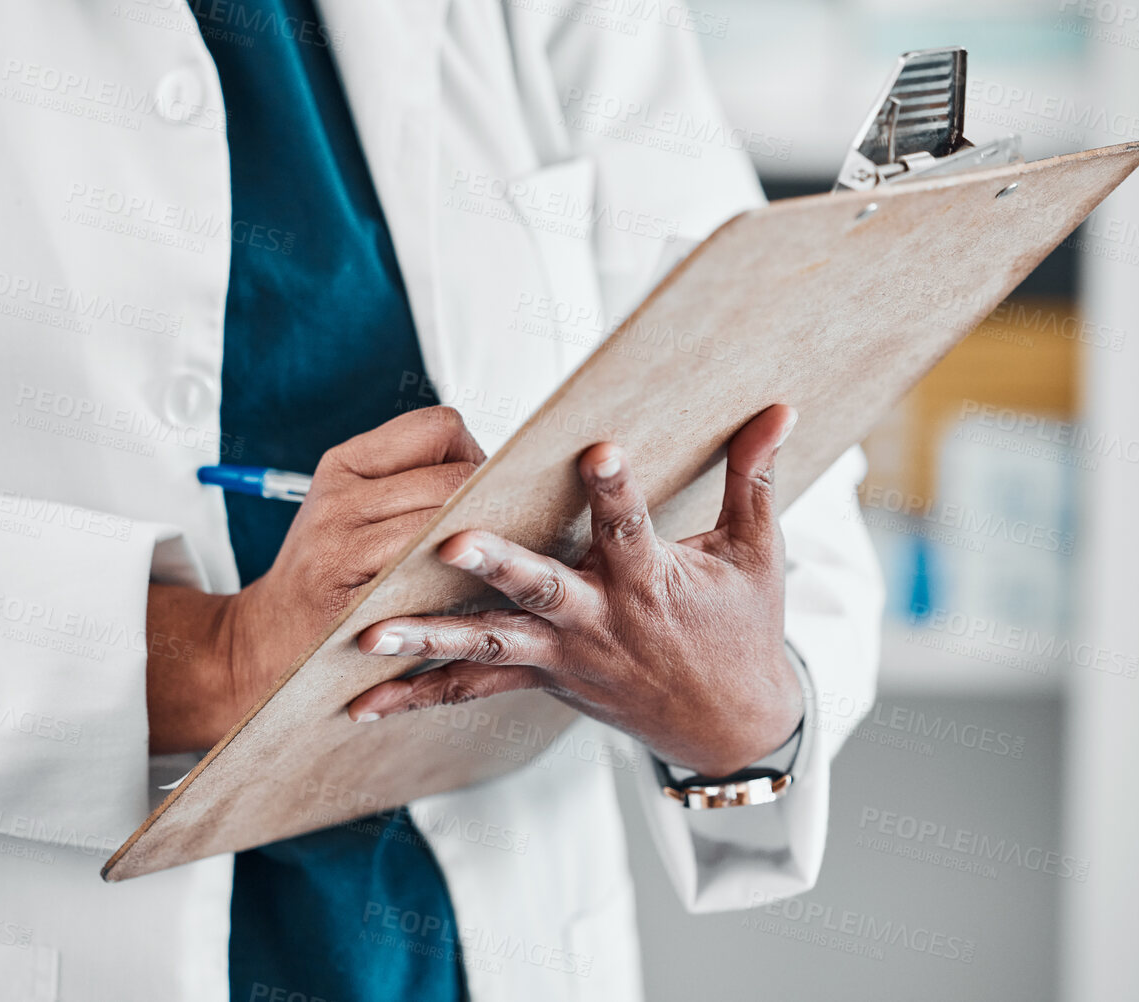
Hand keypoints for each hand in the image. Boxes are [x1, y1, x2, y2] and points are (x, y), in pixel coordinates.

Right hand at [146, 407, 484, 753]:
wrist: (270, 644)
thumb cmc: (330, 574)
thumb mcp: (352, 508)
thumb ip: (412, 480)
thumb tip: (501, 471)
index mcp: (344, 465)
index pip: (438, 428)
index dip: (473, 455)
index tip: (479, 491)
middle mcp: (339, 501)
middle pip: (455, 479)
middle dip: (492, 505)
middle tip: (504, 535)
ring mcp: (341, 552)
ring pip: (448, 526)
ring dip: (482, 546)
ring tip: (489, 564)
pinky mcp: (351, 603)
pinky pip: (429, 579)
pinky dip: (458, 584)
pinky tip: (465, 595)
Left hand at [347, 405, 802, 777]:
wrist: (729, 728)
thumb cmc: (744, 630)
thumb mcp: (758, 556)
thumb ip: (754, 479)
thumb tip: (779, 409)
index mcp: (652, 584)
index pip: (632, 528)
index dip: (616, 489)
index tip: (596, 448)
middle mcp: (600, 622)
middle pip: (541, 592)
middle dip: (497, 567)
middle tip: (452, 544)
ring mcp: (564, 659)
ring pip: (488, 647)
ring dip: (427, 639)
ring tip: (368, 635)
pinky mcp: (543, 684)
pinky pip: (472, 691)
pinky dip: (417, 695)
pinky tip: (359, 701)